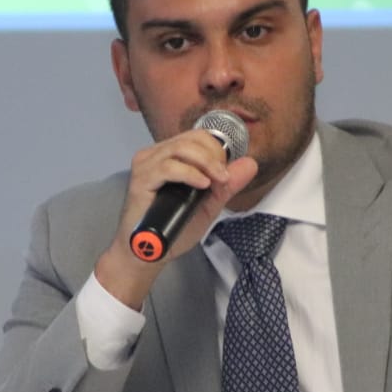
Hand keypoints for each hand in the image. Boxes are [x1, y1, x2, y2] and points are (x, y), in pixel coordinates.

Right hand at [96, 129, 257, 308]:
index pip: (198, 137)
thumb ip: (227, 186)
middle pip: (191, 138)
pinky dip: (189, 173)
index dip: (217, 150)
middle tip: (223, 178)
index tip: (226, 173)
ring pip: (181, 148)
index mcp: (170, 156)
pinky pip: (168, 167)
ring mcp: (146, 165)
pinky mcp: (140, 179)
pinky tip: (202, 185)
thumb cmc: (173, 229)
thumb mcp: (208, 206)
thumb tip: (250, 164)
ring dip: (206, 163)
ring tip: (216, 181)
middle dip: (214, 156)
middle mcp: (156, 156)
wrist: (150, 253)